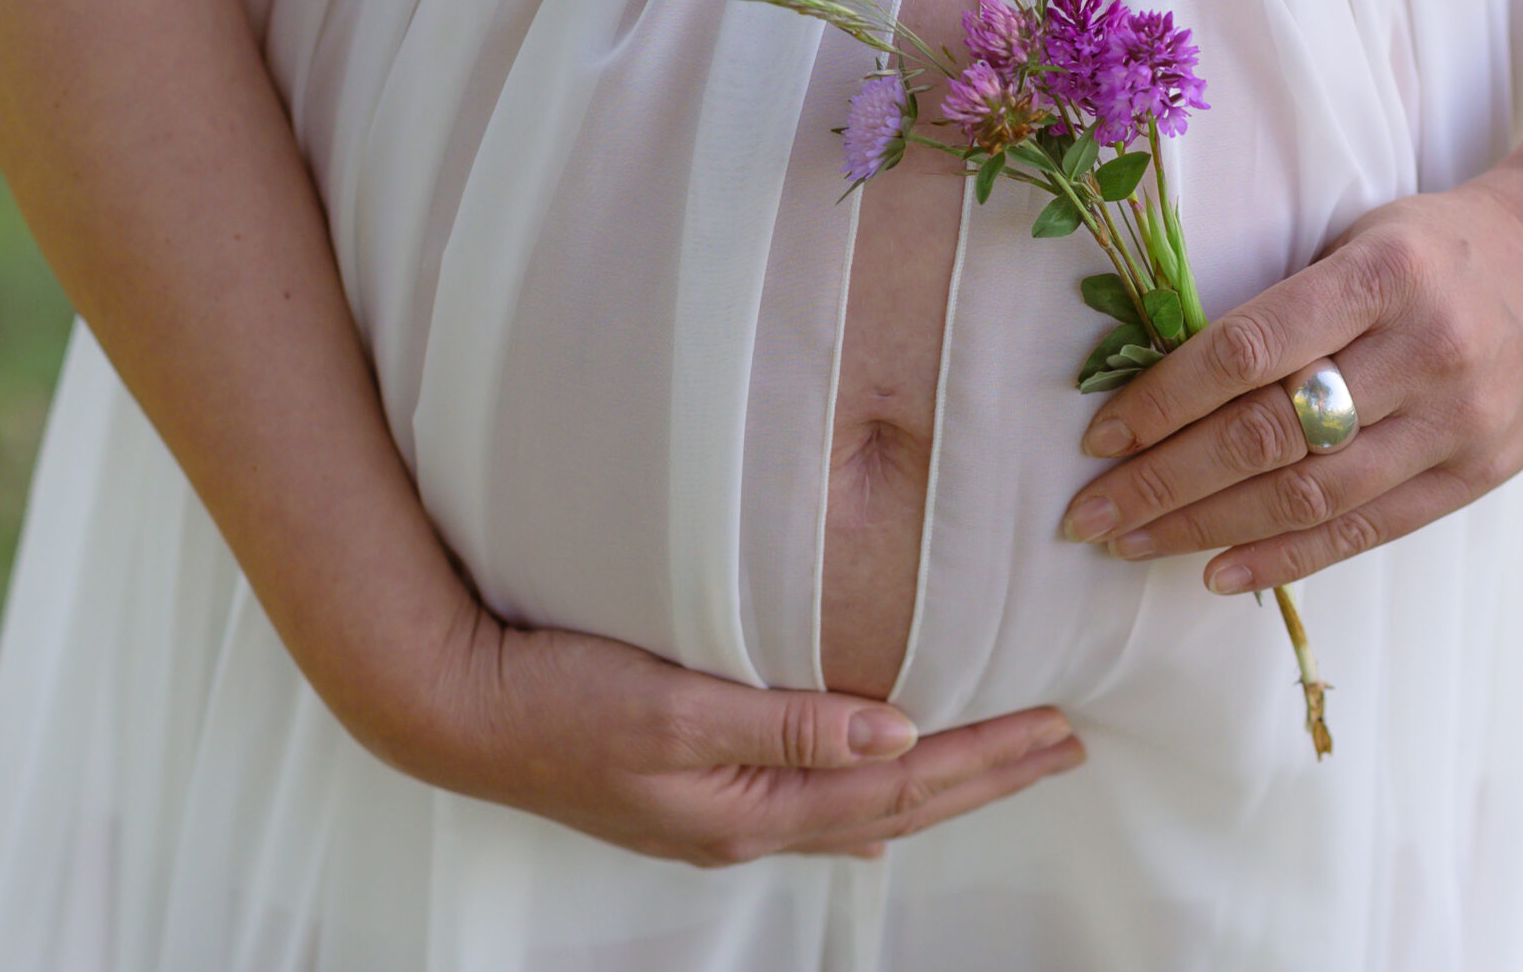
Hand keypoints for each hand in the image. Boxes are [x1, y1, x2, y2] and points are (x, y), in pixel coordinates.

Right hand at [423, 610, 1086, 865]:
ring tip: (1002, 768)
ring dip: (940, 785)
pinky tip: (878, 806)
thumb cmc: (556, 699)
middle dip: (987, 776)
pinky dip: (865, 799)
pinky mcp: (693, 792)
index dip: (986, 757)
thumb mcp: (675, 707)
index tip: (1058, 727)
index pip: (901, 782)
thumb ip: (789, 719)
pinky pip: (810, 804)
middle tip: (1066, 747)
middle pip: (897, 803)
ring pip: (860, 807)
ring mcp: (718, 815)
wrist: (455, 710)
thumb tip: (898, 731)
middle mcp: (747, 823)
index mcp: (753, 806)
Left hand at [1055, 162, 1522, 592]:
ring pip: (1310, 495)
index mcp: (1382, 275)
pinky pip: (1366, 529)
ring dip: (1206, 528)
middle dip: (1164, 480)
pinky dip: (1284, 559)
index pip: (1248, 349)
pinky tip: (1216, 573)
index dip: (1164, 398)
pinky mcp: (1478, 474)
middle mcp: (1422, 352)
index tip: (1099, 433)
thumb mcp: (1365, 236)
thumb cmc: (1443, 242)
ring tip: (1131, 544)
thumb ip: (1285, 304)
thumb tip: (1164, 379)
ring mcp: (1457, 422)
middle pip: (1268, 434)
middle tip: (1087, 514)